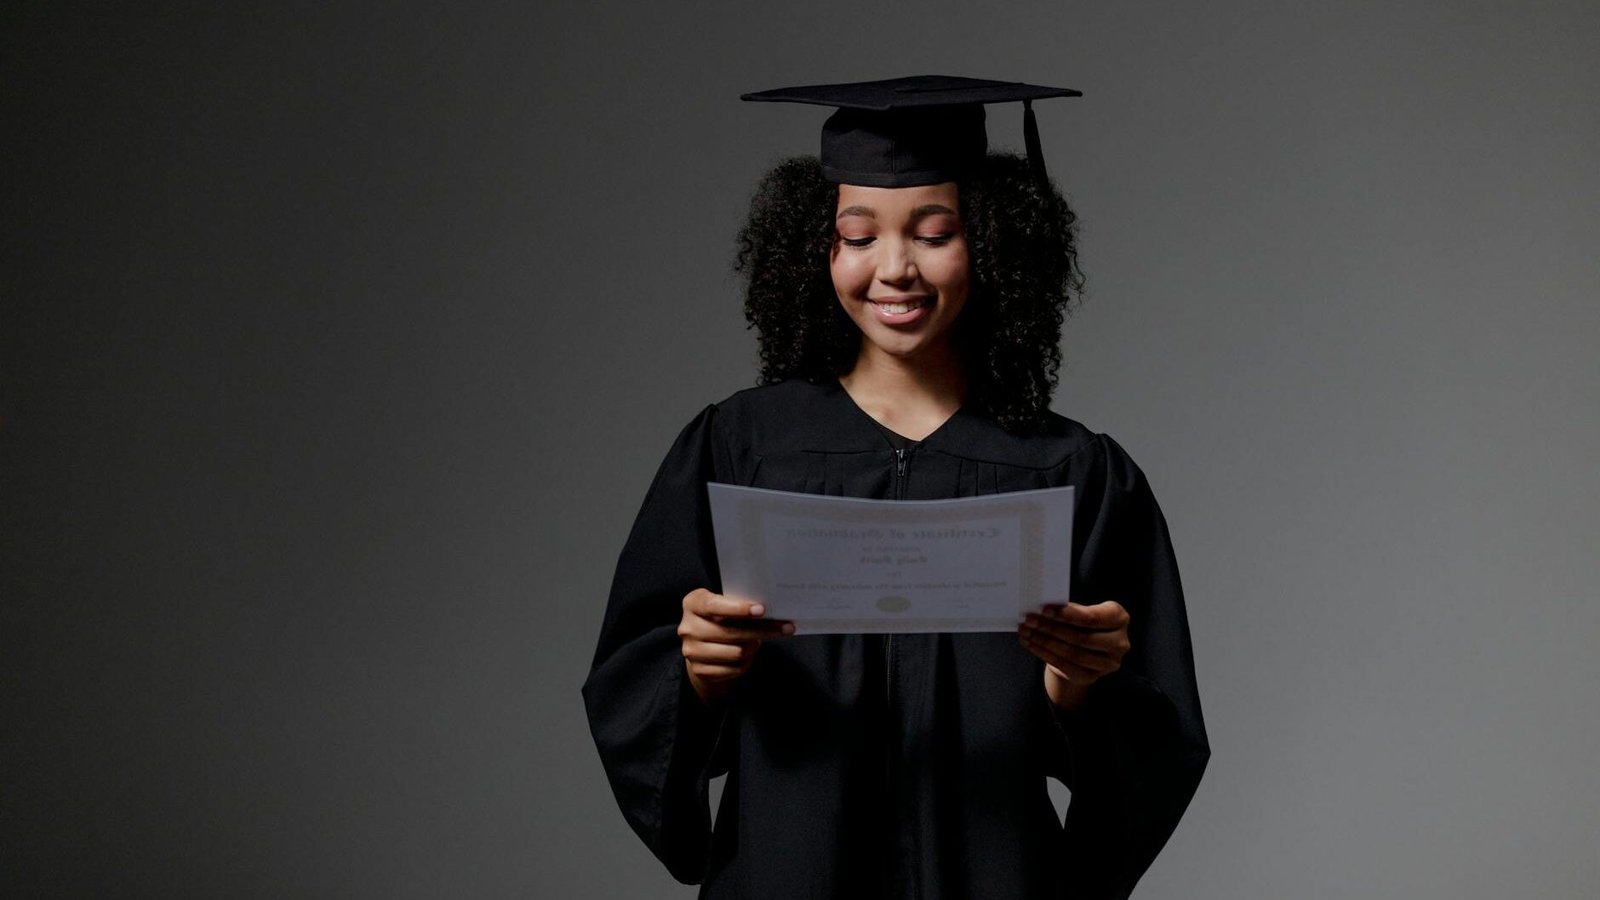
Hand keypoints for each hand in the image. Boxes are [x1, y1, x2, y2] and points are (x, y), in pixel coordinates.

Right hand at [678, 588, 792, 705]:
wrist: (703, 647)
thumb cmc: (720, 619)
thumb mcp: (725, 605)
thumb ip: (739, 605)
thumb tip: (771, 610)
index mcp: (692, 604)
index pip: (714, 606)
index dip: (738, 608)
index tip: (761, 610)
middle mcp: (687, 627)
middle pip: (730, 632)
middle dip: (761, 630)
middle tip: (784, 628)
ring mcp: (691, 651)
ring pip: (736, 652)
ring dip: (753, 647)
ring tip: (758, 642)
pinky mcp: (699, 670)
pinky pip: (734, 669)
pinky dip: (746, 663)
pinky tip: (748, 656)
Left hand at [1019, 601, 1130, 711]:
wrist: (1083, 649)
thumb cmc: (1081, 624)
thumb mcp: (1080, 612)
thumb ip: (1068, 610)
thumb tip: (1042, 610)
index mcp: (1119, 618)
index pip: (1093, 618)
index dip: (1068, 615)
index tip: (1045, 609)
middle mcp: (1119, 642)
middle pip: (1082, 637)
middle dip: (1052, 628)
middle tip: (1030, 620)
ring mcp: (1108, 662)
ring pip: (1072, 653)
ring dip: (1045, 642)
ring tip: (1027, 631)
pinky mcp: (1093, 676)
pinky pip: (1065, 666)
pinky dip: (1044, 653)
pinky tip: (1030, 643)